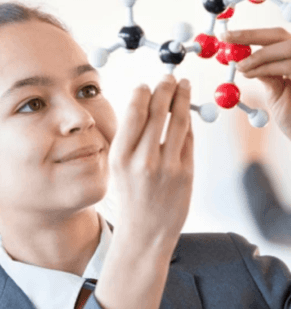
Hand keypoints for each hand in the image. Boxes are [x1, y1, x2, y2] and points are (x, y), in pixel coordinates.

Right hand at [108, 75, 193, 250]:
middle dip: (165, 88)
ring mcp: (166, 166)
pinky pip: (188, 139)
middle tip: (170, 77)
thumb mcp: (119, 167)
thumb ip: (130, 139)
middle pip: (157, 111)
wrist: (145, 232)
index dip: (142, 93)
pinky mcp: (185, 173)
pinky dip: (188, 121)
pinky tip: (187, 112)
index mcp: (120, 156)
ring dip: (182, 98)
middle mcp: (142, 159)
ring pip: (178, 120)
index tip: (146, 84)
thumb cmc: (131, 197)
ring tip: (184, 85)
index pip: (133, 113)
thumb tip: (145, 106)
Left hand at [221, 28, 290, 140]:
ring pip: (285, 48)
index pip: (274, 36)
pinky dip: (265, 68)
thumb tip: (241, 61)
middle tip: (226, 39)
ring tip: (239, 67)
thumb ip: (264, 74)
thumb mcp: (275, 90)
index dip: (249, 34)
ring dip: (257, 56)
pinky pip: (287, 66)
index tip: (225, 35)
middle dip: (249, 36)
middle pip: (278, 35)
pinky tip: (249, 73)